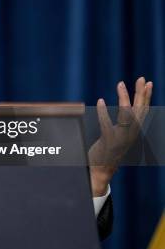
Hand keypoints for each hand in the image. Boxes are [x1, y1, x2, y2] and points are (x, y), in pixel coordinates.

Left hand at [89, 77, 152, 195]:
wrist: (102, 170)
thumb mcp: (119, 135)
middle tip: (141, 78)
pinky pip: (107, 124)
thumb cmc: (108, 151)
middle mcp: (131, 133)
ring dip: (123, 98)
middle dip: (140, 93)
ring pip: (126, 115)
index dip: (146, 96)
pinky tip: (100, 101)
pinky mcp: (109, 141)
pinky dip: (103, 112)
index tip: (147, 82)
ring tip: (120, 83)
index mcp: (134, 131)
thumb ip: (123, 125)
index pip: (143, 110)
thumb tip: (124, 111)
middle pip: (139, 110)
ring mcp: (121, 137)